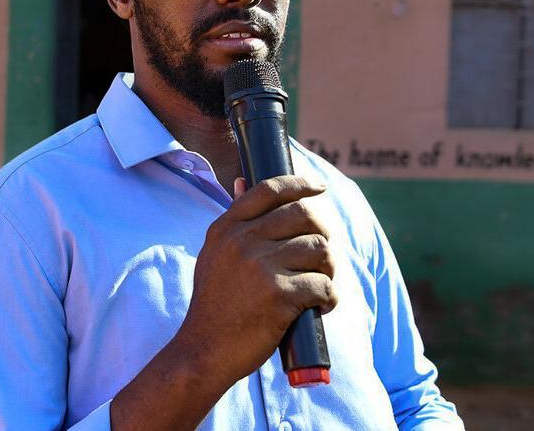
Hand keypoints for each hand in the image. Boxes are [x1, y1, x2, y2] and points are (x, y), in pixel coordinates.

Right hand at [176, 174, 336, 385]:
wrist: (204, 351)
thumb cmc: (215, 305)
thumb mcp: (214, 255)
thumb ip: (233, 224)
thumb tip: (242, 182)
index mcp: (226, 228)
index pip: (269, 189)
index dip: (299, 184)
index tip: (318, 188)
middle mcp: (242, 240)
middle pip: (302, 214)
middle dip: (321, 233)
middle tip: (322, 256)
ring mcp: (260, 266)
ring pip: (318, 248)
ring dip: (328, 268)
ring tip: (319, 284)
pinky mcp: (279, 294)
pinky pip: (323, 284)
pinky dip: (329, 297)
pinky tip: (321, 306)